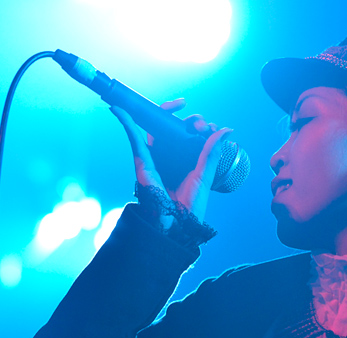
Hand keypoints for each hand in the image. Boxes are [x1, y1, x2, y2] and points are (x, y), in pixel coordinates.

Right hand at [110, 99, 231, 223]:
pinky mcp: (142, 161)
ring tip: (178, 105)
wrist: (177, 223)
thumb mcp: (205, 174)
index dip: (198, 125)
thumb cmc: (190, 205)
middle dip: (187, 117)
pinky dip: (126, 122)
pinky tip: (121, 109)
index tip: (209, 126)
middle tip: (198, 121)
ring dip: (164, 112)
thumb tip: (226, 130)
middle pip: (173, 128)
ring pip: (155, 128)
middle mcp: (169, 156)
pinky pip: (132, 138)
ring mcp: (154, 157)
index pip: (189, 135)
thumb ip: (212, 151)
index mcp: (185, 160)